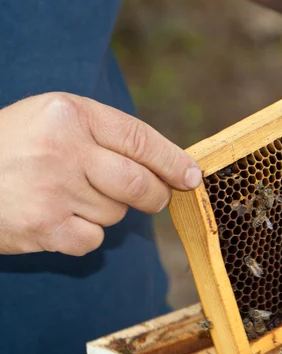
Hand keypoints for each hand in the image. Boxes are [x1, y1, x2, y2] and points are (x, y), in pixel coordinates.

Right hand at [0, 93, 201, 255]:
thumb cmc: (14, 147)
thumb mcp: (55, 121)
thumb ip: (106, 136)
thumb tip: (168, 166)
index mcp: (70, 114)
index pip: (140, 139)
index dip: (173, 161)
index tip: (192, 177)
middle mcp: (63, 149)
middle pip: (140, 183)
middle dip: (155, 195)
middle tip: (153, 197)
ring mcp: (51, 189)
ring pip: (117, 213)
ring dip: (106, 210)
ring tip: (70, 196)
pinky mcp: (42, 227)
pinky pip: (93, 239)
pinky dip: (84, 235)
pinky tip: (57, 219)